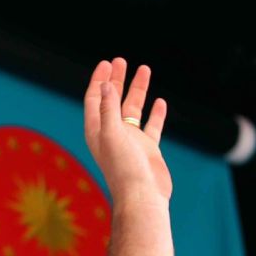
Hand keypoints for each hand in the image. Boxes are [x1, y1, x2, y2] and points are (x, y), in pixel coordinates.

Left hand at [83, 57, 172, 203]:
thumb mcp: (111, 134)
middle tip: (121, 60)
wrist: (142, 196)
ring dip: (137, 89)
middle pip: (112, 99)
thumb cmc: (123, 168)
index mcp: (97, 130)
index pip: (95, 99)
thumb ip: (108, 109)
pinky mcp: (147, 148)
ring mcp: (130, 140)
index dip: (99, 80)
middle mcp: (112, 133)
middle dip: (116, 79)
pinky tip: (160, 101)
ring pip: (133, 108)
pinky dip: (155, 113)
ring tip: (144, 69)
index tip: (106, 63)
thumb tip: (105, 85)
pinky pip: (151, 125)